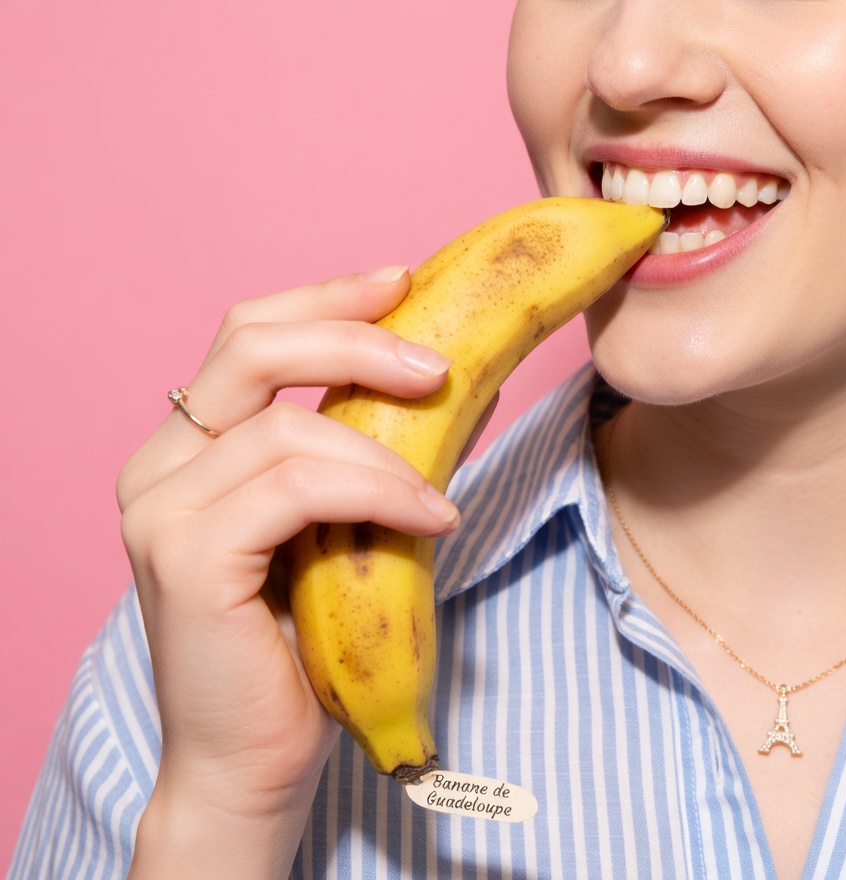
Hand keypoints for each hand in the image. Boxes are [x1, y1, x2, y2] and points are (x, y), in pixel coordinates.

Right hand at [119, 267, 479, 877]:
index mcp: (191, 449)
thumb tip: (462, 374)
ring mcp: (161, 510)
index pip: (249, 335)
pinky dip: (376, 492)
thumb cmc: (307, 639)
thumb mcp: (349, 520)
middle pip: (251, 346)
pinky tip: (431, 520)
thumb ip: (381, 445)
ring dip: (386, 452)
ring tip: (441, 493)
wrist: (256, 756)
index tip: (403, 279)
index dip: (327, 299)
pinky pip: (295, 488)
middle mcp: (159, 467)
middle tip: (439, 364)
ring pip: (286, 428)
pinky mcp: (186, 558)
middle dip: (356, 338)